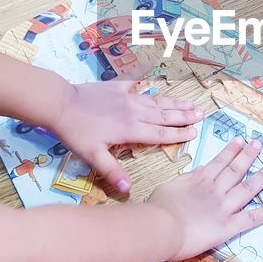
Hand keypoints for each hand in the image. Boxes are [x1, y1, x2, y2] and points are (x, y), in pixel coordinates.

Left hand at [48, 69, 202, 192]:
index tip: (194, 132)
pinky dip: (144, 76)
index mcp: (131, 130)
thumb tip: (127, 191)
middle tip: (201, 115)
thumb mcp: (93, 155)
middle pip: (164, 115)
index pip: (161, 134)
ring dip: (173, 102)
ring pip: (155, 101)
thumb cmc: (76, 132)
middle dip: (183, 116)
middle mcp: (134, 112)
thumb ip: (112, 171)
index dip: (179, 134)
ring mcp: (126, 97)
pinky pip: (134, 80)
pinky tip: (152, 70)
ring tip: (189, 102)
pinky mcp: (116, 87)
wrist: (60, 103)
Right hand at [149, 137, 262, 260]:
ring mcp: (224, 207)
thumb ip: (186, 178)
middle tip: (259, 144)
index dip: (231, 150)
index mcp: (200, 180)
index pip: (220, 161)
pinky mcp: (228, 226)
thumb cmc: (158, 209)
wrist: (161, 228)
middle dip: (249, 156)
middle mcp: (215, 190)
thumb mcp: (169, 186)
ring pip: (248, 188)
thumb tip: (199, 170)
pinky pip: (251, 218)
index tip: (241, 141)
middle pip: (236, 169)